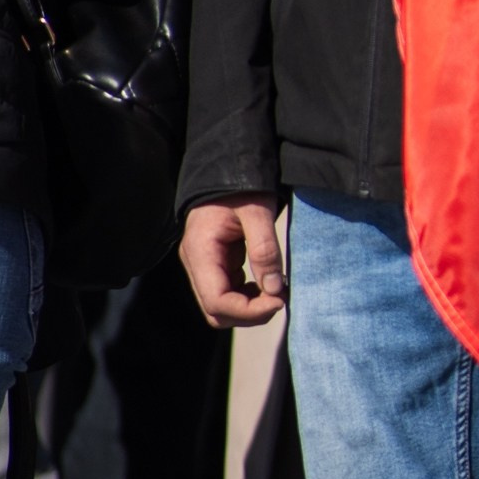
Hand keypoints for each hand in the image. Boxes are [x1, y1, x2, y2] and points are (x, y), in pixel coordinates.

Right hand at [182, 196, 287, 326]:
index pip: (217, 301)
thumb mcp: (257, 211)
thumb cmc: (241, 184)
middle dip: (249, 314)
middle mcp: (196, 263)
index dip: (249, 311)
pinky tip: (268, 284)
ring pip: (220, 306)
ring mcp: (204, 265)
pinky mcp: (216, 263)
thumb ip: (265, 249)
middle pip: (215, 311)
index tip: (280, 300)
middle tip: (281, 298)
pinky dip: (248, 296)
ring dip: (249, 308)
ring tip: (277, 292)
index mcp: (201, 251)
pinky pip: (228, 292)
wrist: (229, 164)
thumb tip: (274, 288)